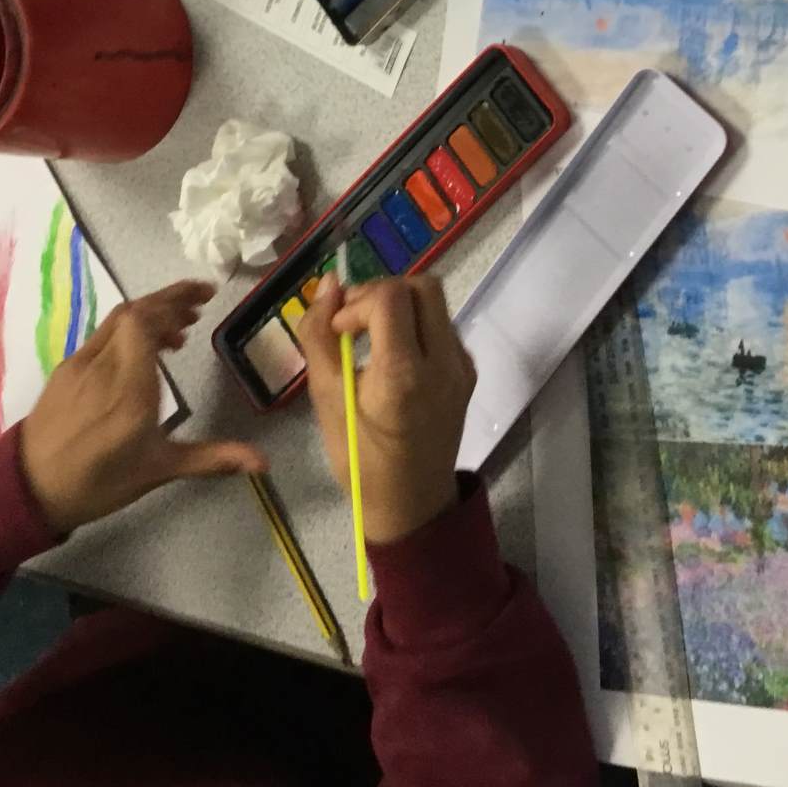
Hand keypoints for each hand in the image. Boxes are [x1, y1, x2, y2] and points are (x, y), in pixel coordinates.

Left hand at [19, 279, 264, 533]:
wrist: (27, 490)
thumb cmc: (98, 483)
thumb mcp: (159, 470)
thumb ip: (211, 458)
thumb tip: (263, 463)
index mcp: (129, 391)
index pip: (143, 323)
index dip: (173, 302)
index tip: (205, 301)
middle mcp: (103, 368)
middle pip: (134, 312)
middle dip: (169, 301)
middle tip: (200, 304)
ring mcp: (80, 365)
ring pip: (116, 321)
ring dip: (149, 314)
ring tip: (180, 327)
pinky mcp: (65, 370)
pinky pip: (102, 337)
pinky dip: (128, 331)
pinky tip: (143, 350)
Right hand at [297, 276, 475, 544]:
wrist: (410, 503)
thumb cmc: (360, 458)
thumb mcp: (326, 398)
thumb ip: (319, 336)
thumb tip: (328, 283)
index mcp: (404, 373)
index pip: (390, 296)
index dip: (357, 301)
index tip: (338, 330)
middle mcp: (443, 362)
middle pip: (423, 286)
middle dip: (382, 292)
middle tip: (354, 322)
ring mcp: (461, 366)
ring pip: (435, 303)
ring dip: (401, 307)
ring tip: (371, 338)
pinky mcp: (469, 372)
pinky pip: (443, 327)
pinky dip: (416, 326)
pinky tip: (394, 356)